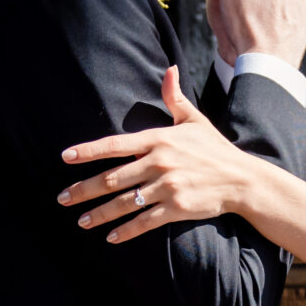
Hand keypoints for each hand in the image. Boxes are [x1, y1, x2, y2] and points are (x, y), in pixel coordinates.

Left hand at [60, 67, 262, 244]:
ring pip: (125, 202)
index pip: (115, 145)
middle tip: (63, 197)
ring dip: (99, 214)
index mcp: (159, 139)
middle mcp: (159, 162)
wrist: (243, 179)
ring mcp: (168, 186)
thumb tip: (170, 68)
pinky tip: (110, 237)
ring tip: (81, 221)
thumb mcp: (194, 120)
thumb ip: (174, 97)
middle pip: (113, 178)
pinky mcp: (177, 208)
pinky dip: (126, 231)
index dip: (88, 151)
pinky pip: (145, 221)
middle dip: (84, 189)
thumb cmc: (215, 149)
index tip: (65, 157)